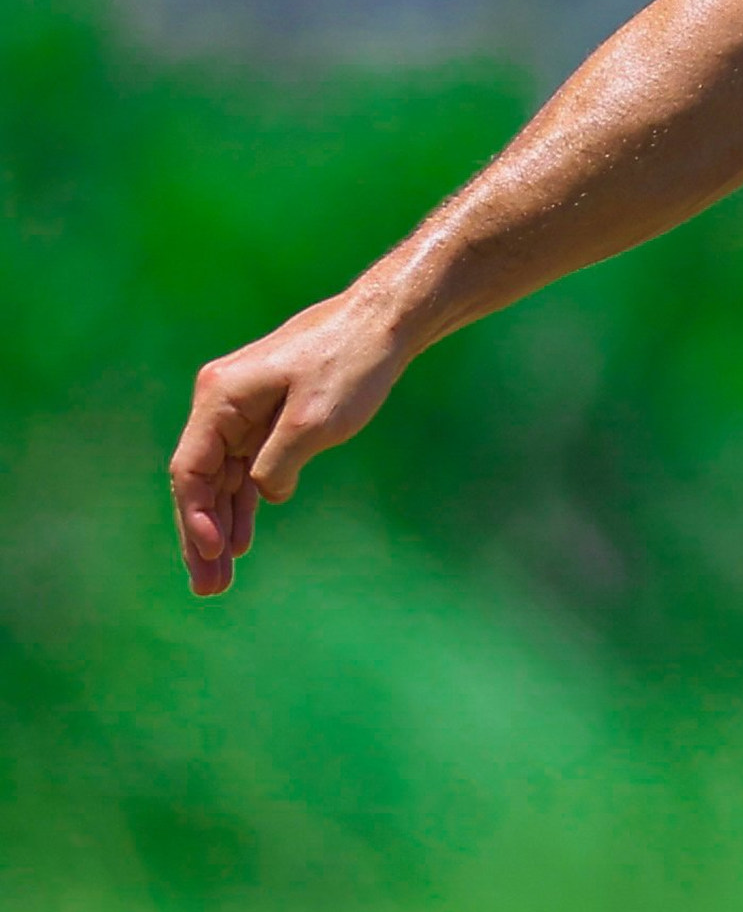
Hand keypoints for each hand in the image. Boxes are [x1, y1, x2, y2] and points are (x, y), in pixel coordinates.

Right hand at [166, 285, 417, 597]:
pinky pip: (246, 468)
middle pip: (201, 480)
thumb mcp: (314, 422)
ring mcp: (243, 411)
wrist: (382, 325)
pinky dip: (244, 503)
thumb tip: (261, 495)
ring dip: (221, 527)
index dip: (196, 514)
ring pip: (223, 479)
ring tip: (220, 578)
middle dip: (201, 535)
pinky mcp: (267, 418)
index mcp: (220, 398)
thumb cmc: (350, 365)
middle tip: (207, 587)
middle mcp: (221, 404)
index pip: (191, 468)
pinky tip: (242, 539)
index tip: (211, 552)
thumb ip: (277, 463)